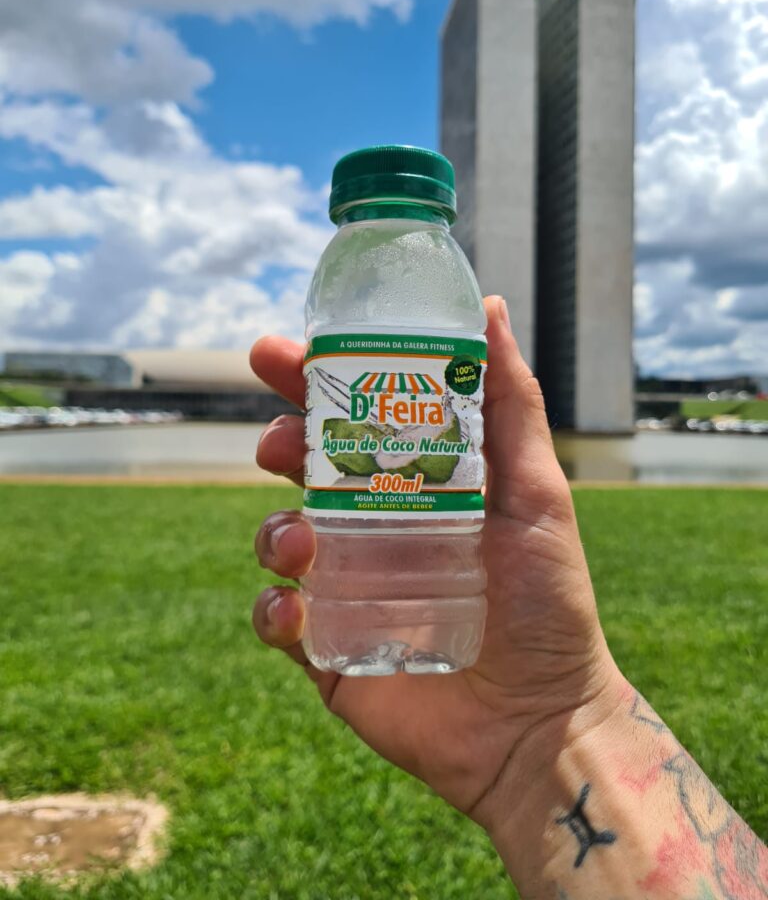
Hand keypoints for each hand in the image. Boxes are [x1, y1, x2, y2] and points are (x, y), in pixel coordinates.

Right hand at [249, 296, 624, 832]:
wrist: (540, 722)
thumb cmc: (550, 603)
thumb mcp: (538, 492)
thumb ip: (511, 403)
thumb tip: (494, 307)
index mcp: (416, 484)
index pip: (354, 419)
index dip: (312, 383)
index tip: (281, 353)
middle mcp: (374, 528)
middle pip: (303, 470)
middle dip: (277, 442)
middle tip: (275, 441)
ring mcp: (347, 587)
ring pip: (279, 537)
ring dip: (273, 528)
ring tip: (301, 539)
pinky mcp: (327, 648)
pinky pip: (276, 619)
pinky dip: (273, 610)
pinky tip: (296, 610)